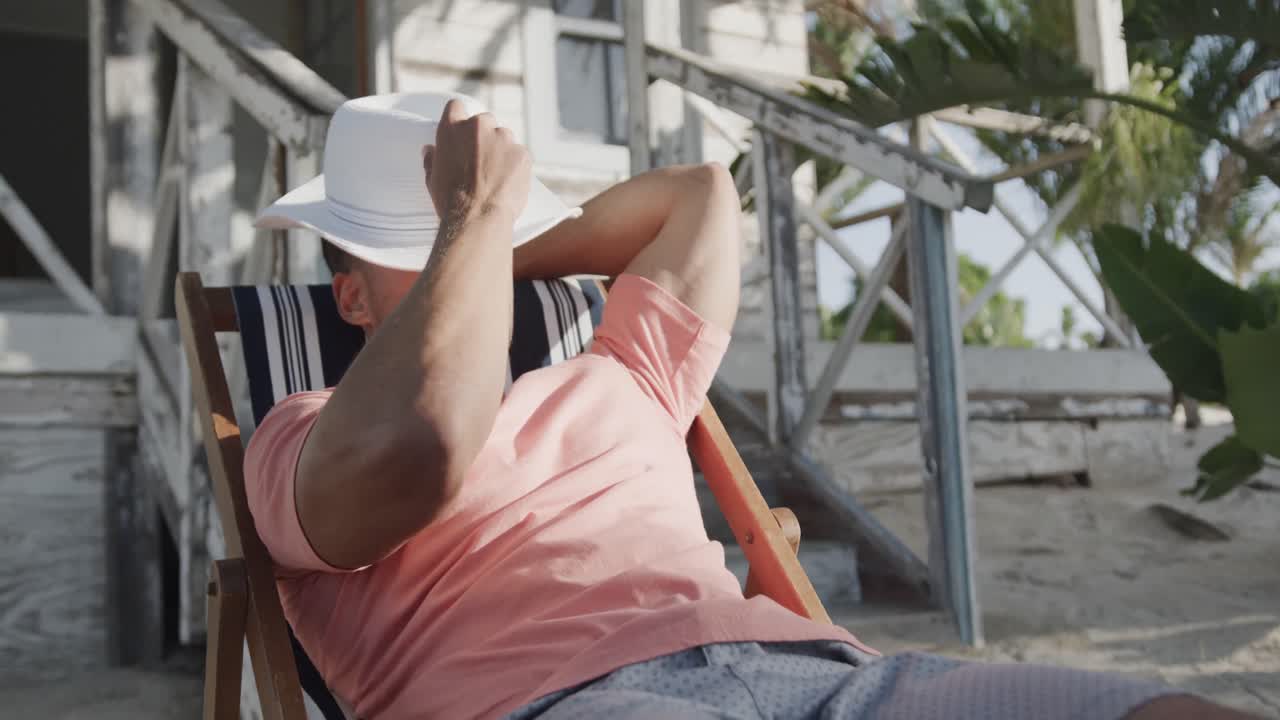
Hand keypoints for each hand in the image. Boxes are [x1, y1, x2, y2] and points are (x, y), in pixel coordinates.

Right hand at [423, 99, 530, 226]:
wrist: (477, 218)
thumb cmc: (450, 201)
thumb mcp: (432, 179)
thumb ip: (432, 159)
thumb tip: (430, 150)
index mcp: (452, 128)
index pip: (456, 106)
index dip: (460, 118)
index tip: (463, 131)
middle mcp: (478, 126)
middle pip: (484, 121)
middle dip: (484, 136)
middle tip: (481, 159)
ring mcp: (503, 138)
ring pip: (504, 137)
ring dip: (502, 149)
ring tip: (496, 175)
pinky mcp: (522, 152)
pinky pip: (519, 154)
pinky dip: (516, 165)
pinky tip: (508, 182)